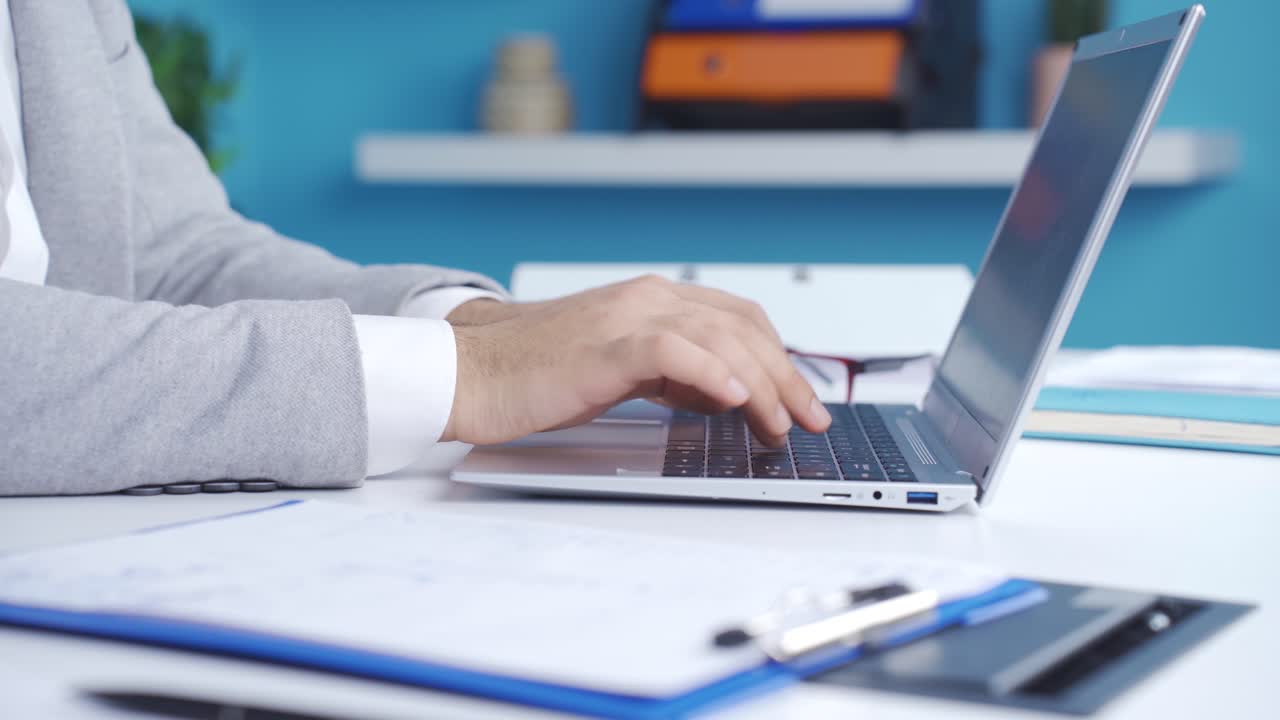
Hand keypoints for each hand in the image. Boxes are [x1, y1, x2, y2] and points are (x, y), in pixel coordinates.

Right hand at [440, 276, 831, 445]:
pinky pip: (673, 351)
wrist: (470, 371)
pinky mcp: (605, 346)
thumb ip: (673, 373)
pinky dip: (712, 373)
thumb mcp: (622, 370)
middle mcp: (646, 299)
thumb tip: (725, 395)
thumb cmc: (536, 373)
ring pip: (719, 338)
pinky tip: (736, 398)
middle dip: (786, 376)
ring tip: (778, 423)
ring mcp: (626, 318)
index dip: (780, 359)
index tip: (801, 400)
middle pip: (742, 327)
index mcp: (652, 300)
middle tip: (808, 419)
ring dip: (760, 383)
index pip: (738, 320)